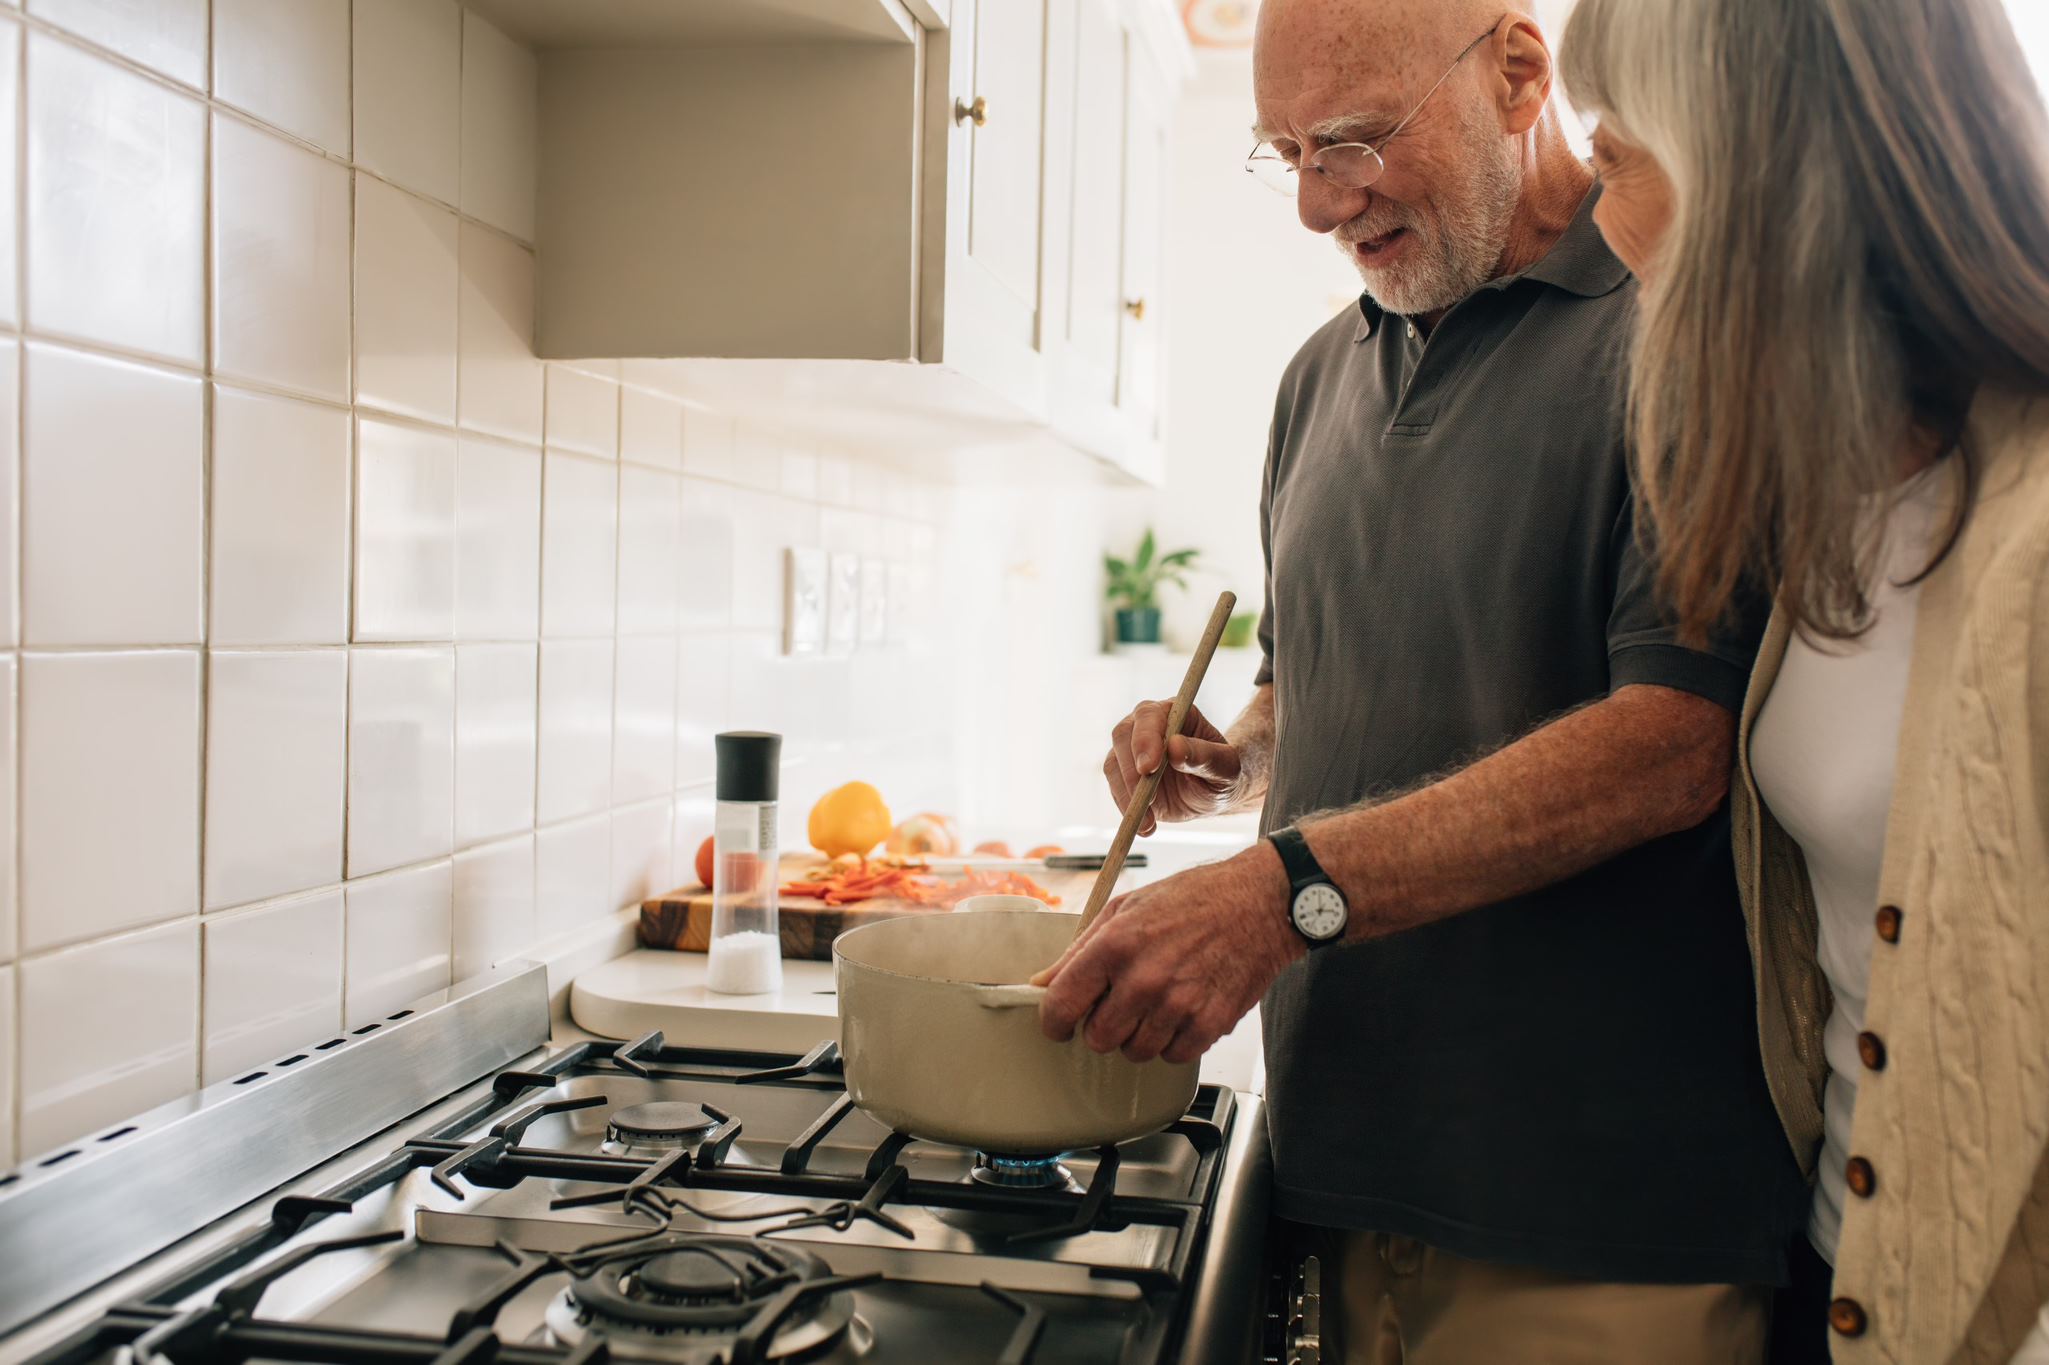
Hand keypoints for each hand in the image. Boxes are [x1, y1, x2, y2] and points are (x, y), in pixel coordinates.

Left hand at [1031, 842, 1301, 1063]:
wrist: (1259, 903)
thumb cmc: (1194, 899)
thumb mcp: (1127, 907)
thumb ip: (1080, 950)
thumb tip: (1044, 982)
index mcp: (1116, 944)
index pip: (1062, 1005)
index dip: (1053, 1022)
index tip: (1059, 1024)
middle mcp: (1144, 979)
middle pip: (1098, 1039)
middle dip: (1103, 1026)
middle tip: (1120, 1004)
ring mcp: (1178, 1005)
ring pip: (1134, 1052)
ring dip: (1139, 1035)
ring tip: (1156, 1003)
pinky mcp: (1209, 1024)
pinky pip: (1173, 1056)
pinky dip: (1173, 1041)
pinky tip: (1182, 1011)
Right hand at [1105, 701, 1241, 835]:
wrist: (1210, 794)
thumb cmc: (1222, 774)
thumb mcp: (1225, 769)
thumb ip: (1205, 757)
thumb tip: (1175, 747)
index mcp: (1174, 713)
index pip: (1149, 716)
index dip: (1145, 739)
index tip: (1150, 768)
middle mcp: (1147, 725)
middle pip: (1122, 735)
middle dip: (1131, 769)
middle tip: (1146, 800)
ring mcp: (1131, 749)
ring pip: (1113, 764)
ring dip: (1128, 795)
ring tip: (1149, 821)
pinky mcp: (1123, 773)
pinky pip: (1115, 788)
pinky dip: (1126, 808)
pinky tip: (1146, 825)